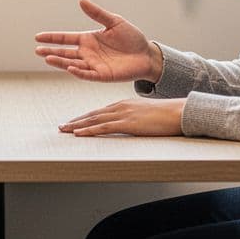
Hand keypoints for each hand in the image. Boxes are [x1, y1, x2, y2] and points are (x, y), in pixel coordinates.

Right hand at [35, 0, 161, 82]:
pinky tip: (70, 68)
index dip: (52, 38)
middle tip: (38, 50)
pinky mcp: (102, 75)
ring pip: (72, 64)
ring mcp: (94, 65)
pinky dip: (78, 72)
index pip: (66, 38)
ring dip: (60, 62)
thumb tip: (81, 0)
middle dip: (51, 52)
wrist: (147, 54)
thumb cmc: (131, 38)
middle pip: (65, 53)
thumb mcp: (114, 21)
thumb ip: (97, 13)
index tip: (38, 37)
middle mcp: (88, 53)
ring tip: (48, 58)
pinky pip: (87, 74)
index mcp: (88, 39)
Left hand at [58, 98, 185, 136]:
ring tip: (64, 130)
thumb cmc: (166, 116)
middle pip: (92, 114)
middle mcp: (120, 107)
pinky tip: (79, 133)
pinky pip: (104, 127)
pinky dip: (89, 130)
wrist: (178, 112)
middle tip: (61, 127)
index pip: (99, 112)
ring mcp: (123, 114)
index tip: (73, 123)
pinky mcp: (127, 123)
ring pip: (94, 120)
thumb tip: (127, 127)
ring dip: (77, 126)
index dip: (84, 118)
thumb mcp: (145, 115)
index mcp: (123, 105)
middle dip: (75, 121)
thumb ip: (133, 119)